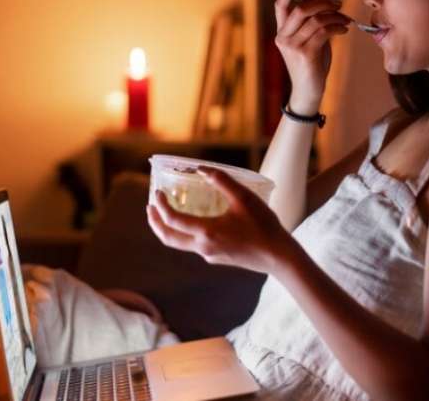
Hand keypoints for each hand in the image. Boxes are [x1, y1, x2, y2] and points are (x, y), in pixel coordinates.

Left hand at [146, 167, 297, 274]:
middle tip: (150, 207)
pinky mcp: (217, 257)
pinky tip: (194, 221)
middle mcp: (203, 246)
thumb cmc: (263, 225)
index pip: (173, 220)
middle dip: (155, 222)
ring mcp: (209, 254)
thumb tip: (202, 170)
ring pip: (179, 243)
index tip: (158, 193)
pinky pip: (194, 245)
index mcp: (207, 231)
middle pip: (168, 238)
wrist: (278, 256)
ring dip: (168, 228)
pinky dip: (185, 232)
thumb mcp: (244, 198)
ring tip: (166, 213)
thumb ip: (222, 181)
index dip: (161, 206)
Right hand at [274, 0, 352, 113]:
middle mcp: (283, 38)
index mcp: (281, 32)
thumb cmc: (311, 64)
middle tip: (338, 4)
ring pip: (315, 20)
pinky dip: (337, 27)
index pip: (280, 6)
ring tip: (345, 20)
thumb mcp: (309, 38)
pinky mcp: (305, 54)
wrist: (309, 91)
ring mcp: (293, 46)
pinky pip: (323, 31)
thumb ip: (309, 18)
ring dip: (335, 16)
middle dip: (322, 3)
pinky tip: (344, 29)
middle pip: (301, 9)